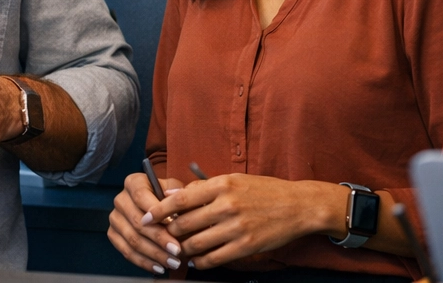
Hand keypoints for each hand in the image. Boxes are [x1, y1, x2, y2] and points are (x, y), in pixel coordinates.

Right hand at [107, 172, 185, 274]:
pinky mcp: (113, 234)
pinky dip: (143, 262)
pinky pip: (126, 251)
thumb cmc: (168, 198)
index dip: (157, 214)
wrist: (157, 207)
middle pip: (137, 222)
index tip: (174, 229)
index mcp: (133, 183)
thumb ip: (177, 195)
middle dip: (159, 239)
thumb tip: (177, 200)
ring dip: (154, 254)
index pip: (141, 197)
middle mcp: (120, 199)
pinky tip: (158, 267)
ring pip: (132, 240)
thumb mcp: (175, 189)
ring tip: (172, 262)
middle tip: (177, 252)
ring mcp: (115, 218)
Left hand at [144, 173, 343, 268]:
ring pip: (196, 244)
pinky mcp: (246, 246)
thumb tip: (174, 195)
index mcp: (222, 184)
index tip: (145, 217)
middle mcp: (227, 205)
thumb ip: (205, 188)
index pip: (180, 199)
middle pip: (184, 224)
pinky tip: (196, 260)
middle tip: (161, 236)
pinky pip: (214, 258)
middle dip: (168, 232)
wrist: (297, 206)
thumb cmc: (263, 190)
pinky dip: (200, 261)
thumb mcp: (233, 179)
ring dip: (182, 249)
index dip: (158, 210)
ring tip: (177, 249)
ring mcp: (236, 227)